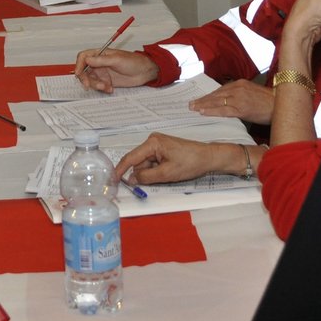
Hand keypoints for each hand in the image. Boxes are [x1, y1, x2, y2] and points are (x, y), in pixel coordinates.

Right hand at [74, 48, 156, 92]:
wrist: (144, 72)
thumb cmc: (134, 61)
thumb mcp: (117, 59)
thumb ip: (101, 60)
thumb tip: (88, 59)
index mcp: (100, 54)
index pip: (83, 57)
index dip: (78, 65)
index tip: (78, 73)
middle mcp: (99, 63)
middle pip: (84, 71)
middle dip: (86, 79)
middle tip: (89, 85)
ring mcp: (103, 73)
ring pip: (91, 80)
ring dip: (96, 85)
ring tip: (106, 86)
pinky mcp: (107, 81)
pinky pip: (99, 87)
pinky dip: (103, 89)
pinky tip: (110, 89)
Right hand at [113, 132, 250, 185]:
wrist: (208, 157)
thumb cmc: (190, 162)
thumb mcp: (166, 173)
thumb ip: (146, 177)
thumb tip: (131, 179)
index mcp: (152, 142)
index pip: (130, 157)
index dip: (120, 169)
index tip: (112, 180)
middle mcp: (152, 140)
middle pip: (138, 162)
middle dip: (144, 174)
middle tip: (159, 180)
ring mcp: (157, 144)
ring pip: (145, 164)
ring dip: (152, 173)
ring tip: (168, 174)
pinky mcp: (162, 149)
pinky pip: (152, 162)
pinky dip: (157, 170)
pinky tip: (168, 172)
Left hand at [190, 79, 274, 123]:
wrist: (281, 105)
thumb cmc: (269, 102)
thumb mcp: (252, 93)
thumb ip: (240, 95)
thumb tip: (228, 102)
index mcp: (240, 83)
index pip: (220, 90)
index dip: (209, 96)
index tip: (200, 99)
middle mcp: (238, 88)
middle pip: (216, 95)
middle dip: (203, 100)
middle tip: (191, 104)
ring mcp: (239, 98)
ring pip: (217, 102)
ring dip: (203, 105)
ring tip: (193, 108)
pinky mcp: (242, 109)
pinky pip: (223, 110)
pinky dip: (212, 111)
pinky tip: (203, 112)